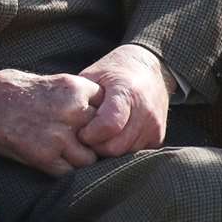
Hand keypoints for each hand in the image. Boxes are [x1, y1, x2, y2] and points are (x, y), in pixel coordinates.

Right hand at [0, 69, 102, 176]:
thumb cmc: (9, 91)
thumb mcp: (49, 82)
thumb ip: (75, 97)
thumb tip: (99, 113)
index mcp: (74, 88)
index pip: (109, 109)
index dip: (100, 119)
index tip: (90, 123)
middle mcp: (71, 111)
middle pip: (103, 135)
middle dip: (94, 141)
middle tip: (81, 143)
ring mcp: (59, 135)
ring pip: (89, 158)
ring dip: (79, 159)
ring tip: (64, 153)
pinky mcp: (44, 156)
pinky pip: (68, 172)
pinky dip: (62, 170)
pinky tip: (50, 161)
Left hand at [76, 43, 170, 157]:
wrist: (150, 69)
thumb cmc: (114, 71)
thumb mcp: (94, 75)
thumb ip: (82, 98)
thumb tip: (63, 120)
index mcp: (127, 92)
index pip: (108, 126)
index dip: (89, 134)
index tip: (79, 131)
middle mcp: (145, 111)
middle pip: (115, 146)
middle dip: (95, 146)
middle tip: (85, 138)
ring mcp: (154, 126)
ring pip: (125, 153)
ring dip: (107, 150)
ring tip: (97, 137)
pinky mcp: (158, 136)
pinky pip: (135, 153)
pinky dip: (121, 149)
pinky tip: (111, 138)